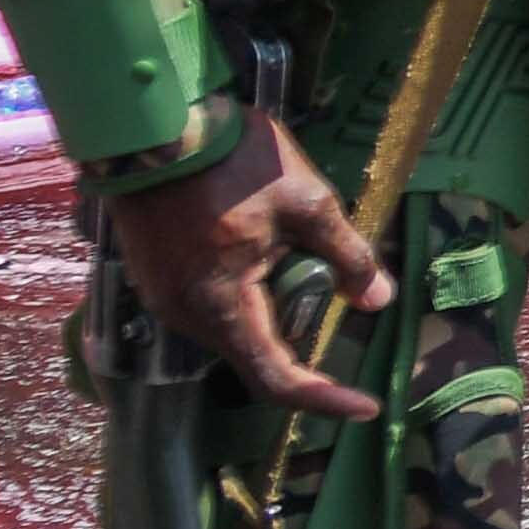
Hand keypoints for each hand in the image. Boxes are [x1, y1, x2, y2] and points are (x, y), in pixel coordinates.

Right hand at [109, 119, 385, 426]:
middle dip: (299, 333)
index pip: (275, 379)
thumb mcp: (307, 202)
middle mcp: (183, 315)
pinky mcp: (152, 271)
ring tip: (294, 253)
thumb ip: (347, 256)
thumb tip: (377, 300)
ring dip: (269, 304)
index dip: (323, 399)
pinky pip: (207, 299)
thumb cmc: (230, 161)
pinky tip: (258, 246)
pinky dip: (242, 289)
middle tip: (333, 294)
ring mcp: (160, 293)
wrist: (152, 122)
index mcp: (219, 307)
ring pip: (230, 323)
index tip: (366, 407)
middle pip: (252, 350)